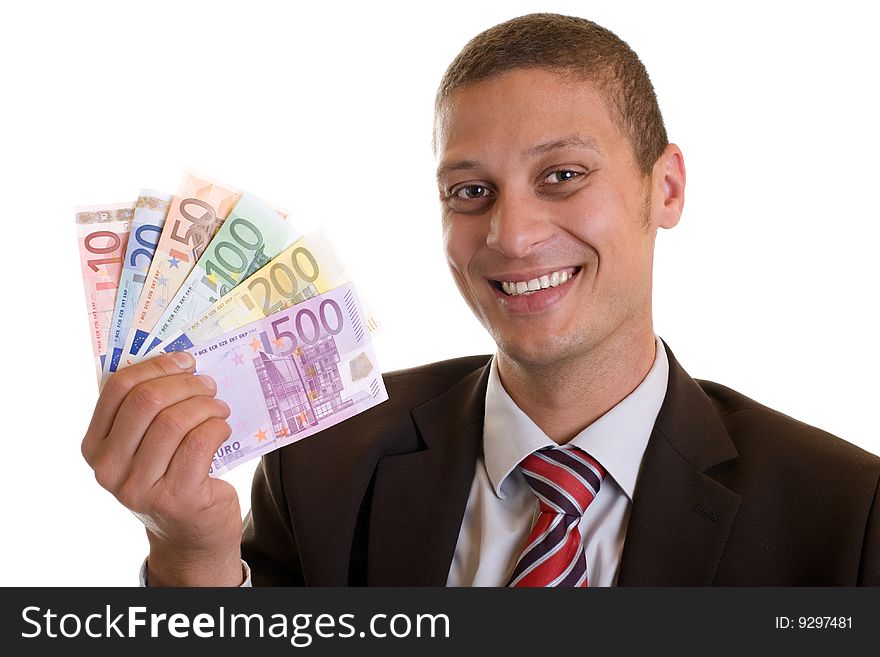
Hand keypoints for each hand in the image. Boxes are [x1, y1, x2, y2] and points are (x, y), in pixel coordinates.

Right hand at [82, 351, 243, 585]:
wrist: (191, 532)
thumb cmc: (171, 474)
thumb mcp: (145, 445)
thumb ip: (147, 410)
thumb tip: (177, 359)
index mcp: (94, 446)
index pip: (118, 388)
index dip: (156, 366)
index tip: (185, 361)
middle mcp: (109, 469)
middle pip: (147, 401)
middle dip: (185, 384)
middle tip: (208, 384)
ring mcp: (139, 487)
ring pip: (175, 421)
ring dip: (206, 406)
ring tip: (218, 408)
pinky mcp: (175, 498)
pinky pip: (199, 443)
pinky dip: (217, 427)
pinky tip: (222, 429)